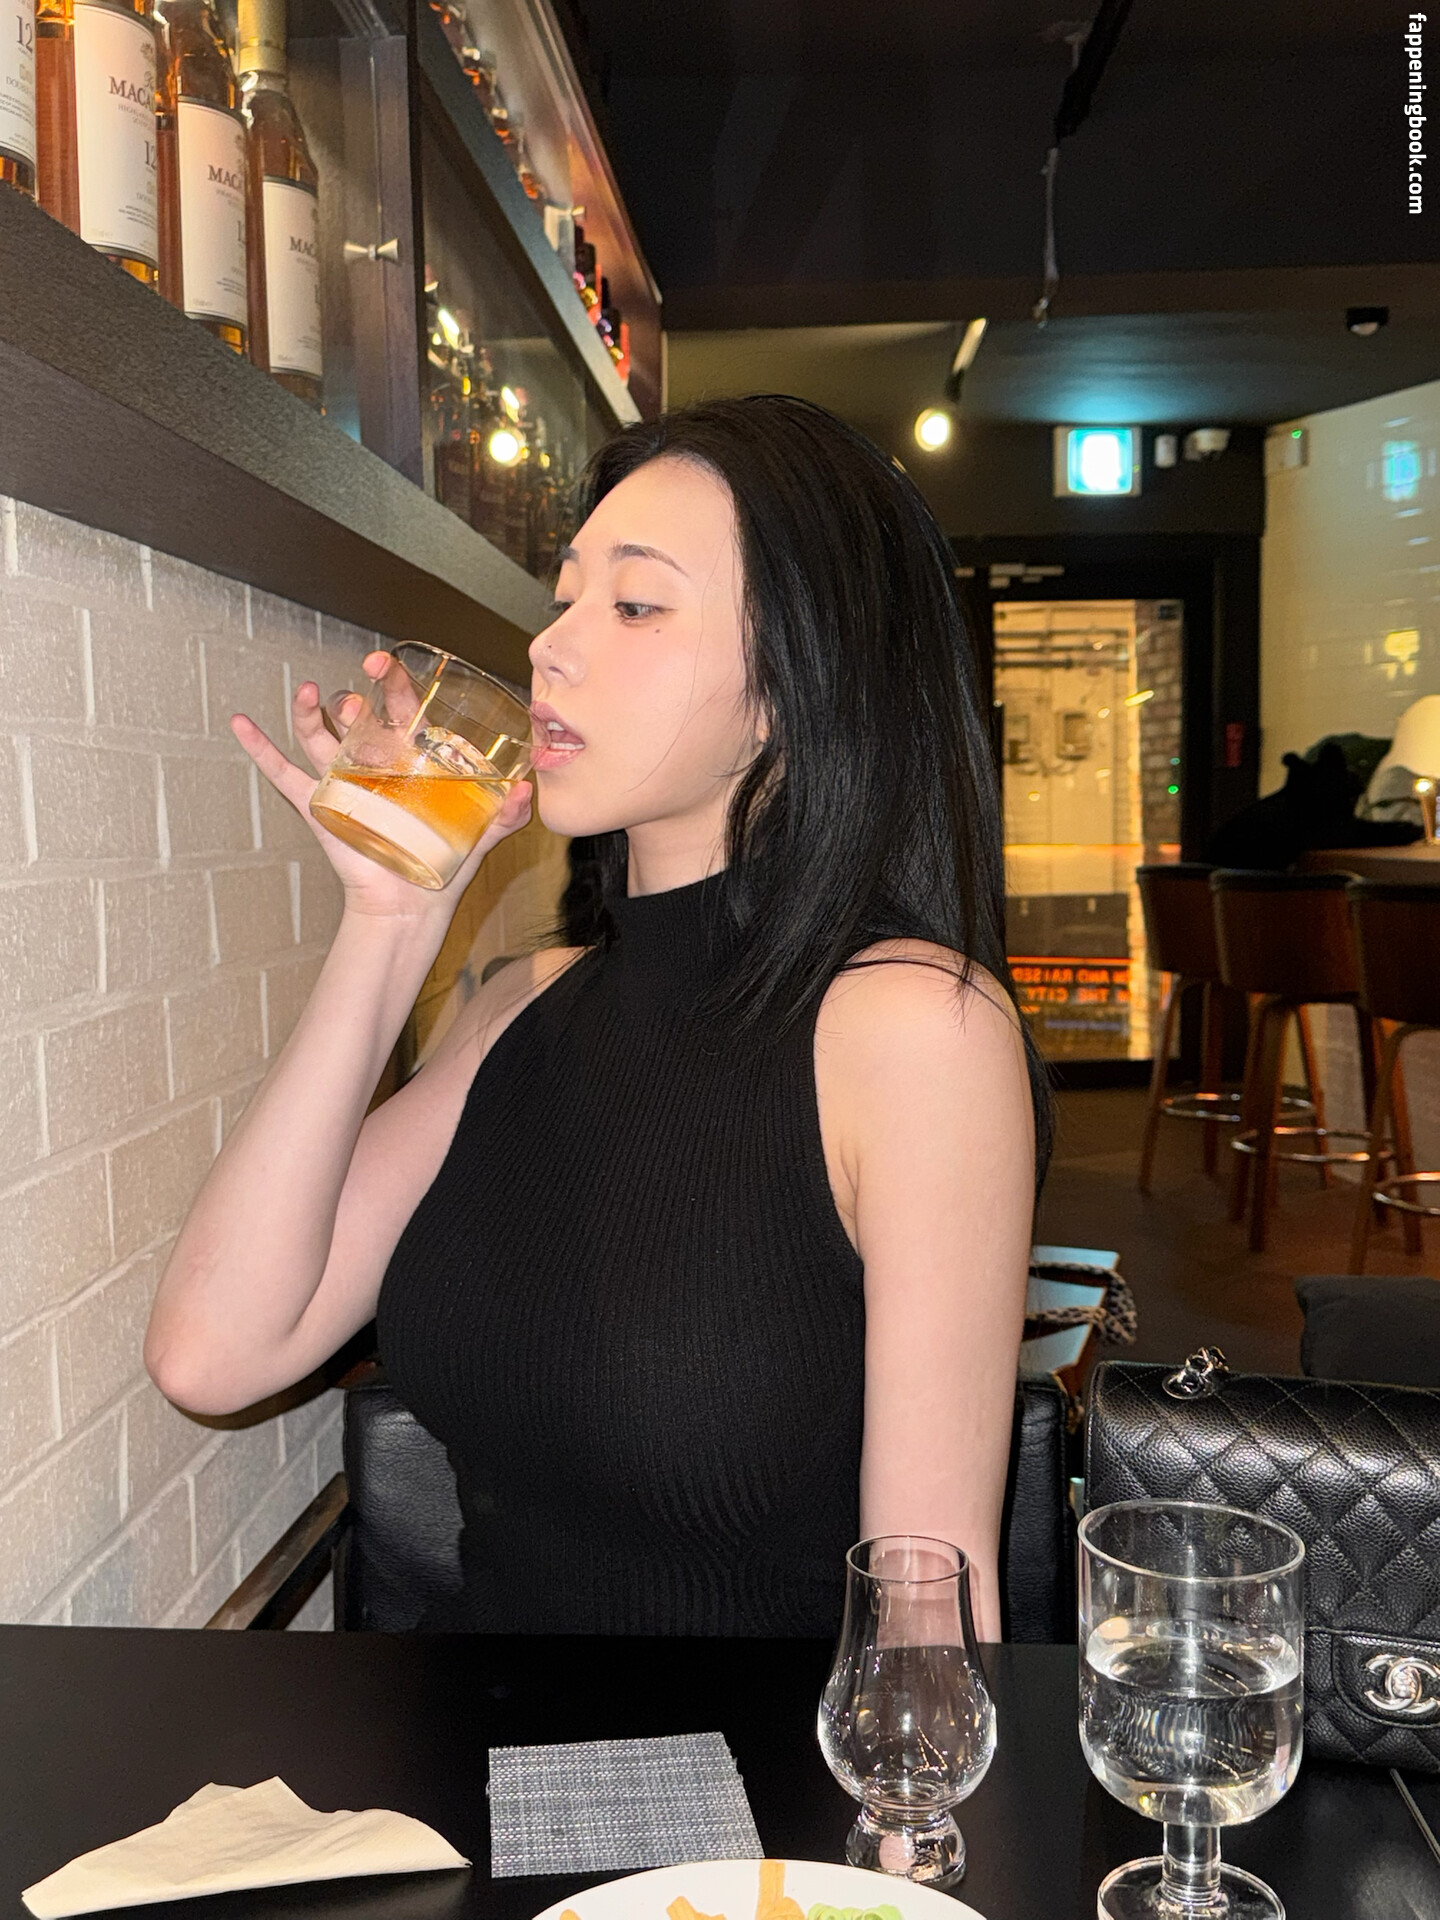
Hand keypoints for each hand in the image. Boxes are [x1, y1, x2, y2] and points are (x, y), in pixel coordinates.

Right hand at [230, 650, 533, 921]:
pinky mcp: (318, 806)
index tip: (387, 666)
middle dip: (358, 693)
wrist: (411, 906)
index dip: (395, 684)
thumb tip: (526, 790)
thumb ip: (504, 814)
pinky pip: (282, 775)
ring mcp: (342, 781)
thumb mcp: (480, 835)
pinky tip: (241, 723)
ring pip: (319, 736)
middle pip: (358, 717)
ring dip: (310, 712)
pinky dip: (259, 749)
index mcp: (410, 760)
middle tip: (364, 676)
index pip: (401, 709)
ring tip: (311, 693)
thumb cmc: (443, 865)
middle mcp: (373, 763)